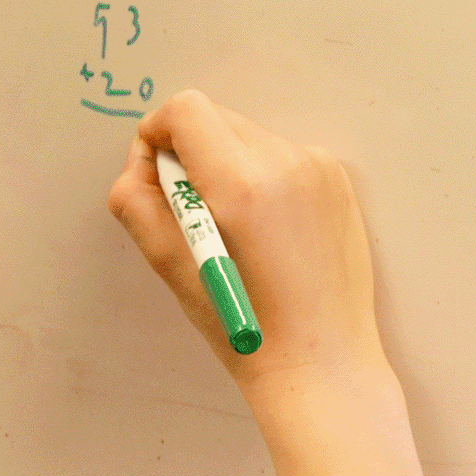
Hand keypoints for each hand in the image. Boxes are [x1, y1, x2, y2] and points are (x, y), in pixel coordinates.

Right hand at [105, 91, 385, 397]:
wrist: (323, 364)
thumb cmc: (248, 330)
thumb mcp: (173, 269)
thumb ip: (138, 204)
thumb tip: (139, 164)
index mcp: (241, 185)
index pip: (186, 111)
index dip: (158, 134)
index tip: (155, 172)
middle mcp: (286, 163)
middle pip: (216, 118)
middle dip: (191, 153)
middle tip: (192, 213)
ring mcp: (318, 168)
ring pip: (247, 136)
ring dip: (227, 166)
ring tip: (236, 230)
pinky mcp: (337, 180)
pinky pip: (281, 156)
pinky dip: (262, 178)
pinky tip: (267, 232)